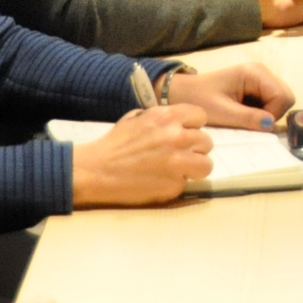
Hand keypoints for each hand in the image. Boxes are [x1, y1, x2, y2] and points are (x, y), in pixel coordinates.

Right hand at [69, 104, 213, 206]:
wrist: (96, 171)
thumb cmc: (115, 144)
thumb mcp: (137, 118)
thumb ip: (161, 117)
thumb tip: (179, 120)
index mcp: (166, 117)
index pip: (200, 116)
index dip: (194, 126)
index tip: (186, 133)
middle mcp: (176, 137)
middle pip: (206, 141)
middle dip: (195, 148)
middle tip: (180, 155)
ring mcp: (177, 162)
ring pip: (206, 164)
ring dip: (194, 167)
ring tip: (178, 170)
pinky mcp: (174, 185)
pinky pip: (188, 183)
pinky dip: (178, 184)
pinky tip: (161, 181)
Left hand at [166, 61, 294, 129]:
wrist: (181, 93)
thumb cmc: (198, 99)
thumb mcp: (222, 112)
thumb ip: (248, 118)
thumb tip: (271, 125)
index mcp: (254, 72)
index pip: (282, 96)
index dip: (274, 114)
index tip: (255, 125)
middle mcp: (262, 72)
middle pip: (286, 96)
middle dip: (273, 114)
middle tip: (252, 122)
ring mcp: (260, 79)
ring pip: (281, 101)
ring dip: (268, 114)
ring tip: (246, 118)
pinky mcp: (256, 88)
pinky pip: (271, 103)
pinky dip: (263, 113)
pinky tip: (245, 114)